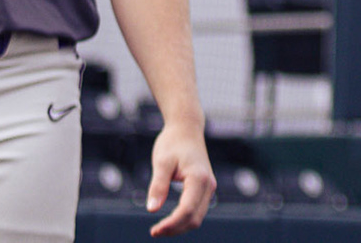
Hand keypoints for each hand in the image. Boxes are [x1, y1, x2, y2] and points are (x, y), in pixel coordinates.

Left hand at [146, 120, 215, 235]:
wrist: (186, 128)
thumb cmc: (173, 143)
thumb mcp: (161, 162)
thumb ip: (158, 186)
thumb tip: (151, 209)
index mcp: (199, 178)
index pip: (186, 210)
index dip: (171, 224)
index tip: (154, 231)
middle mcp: (208, 185)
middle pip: (194, 218)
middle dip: (175, 229)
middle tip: (154, 231)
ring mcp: (209, 187)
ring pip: (197, 217)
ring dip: (180, 227)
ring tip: (159, 228)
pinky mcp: (205, 188)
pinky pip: (197, 210)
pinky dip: (184, 219)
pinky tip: (169, 221)